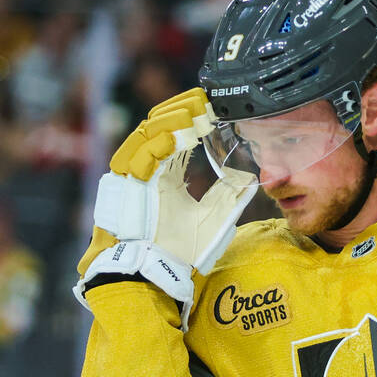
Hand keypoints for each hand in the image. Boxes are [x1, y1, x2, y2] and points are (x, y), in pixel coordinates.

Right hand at [74, 88, 256, 327]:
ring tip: (196, 110)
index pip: (174, 136)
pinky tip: (180, 134)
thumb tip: (251, 179)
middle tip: (205, 98)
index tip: (212, 106)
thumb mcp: (213, 218)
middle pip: (158, 128)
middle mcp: (145, 172)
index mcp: (163, 177)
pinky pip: (138, 158)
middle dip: (180, 110)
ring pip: (145, 136)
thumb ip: (228, 196)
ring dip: (171, 121)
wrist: (153, 278)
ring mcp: (132, 179)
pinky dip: (158, 144)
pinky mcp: (124, 189)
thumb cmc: (179, 253)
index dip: (191, 118)